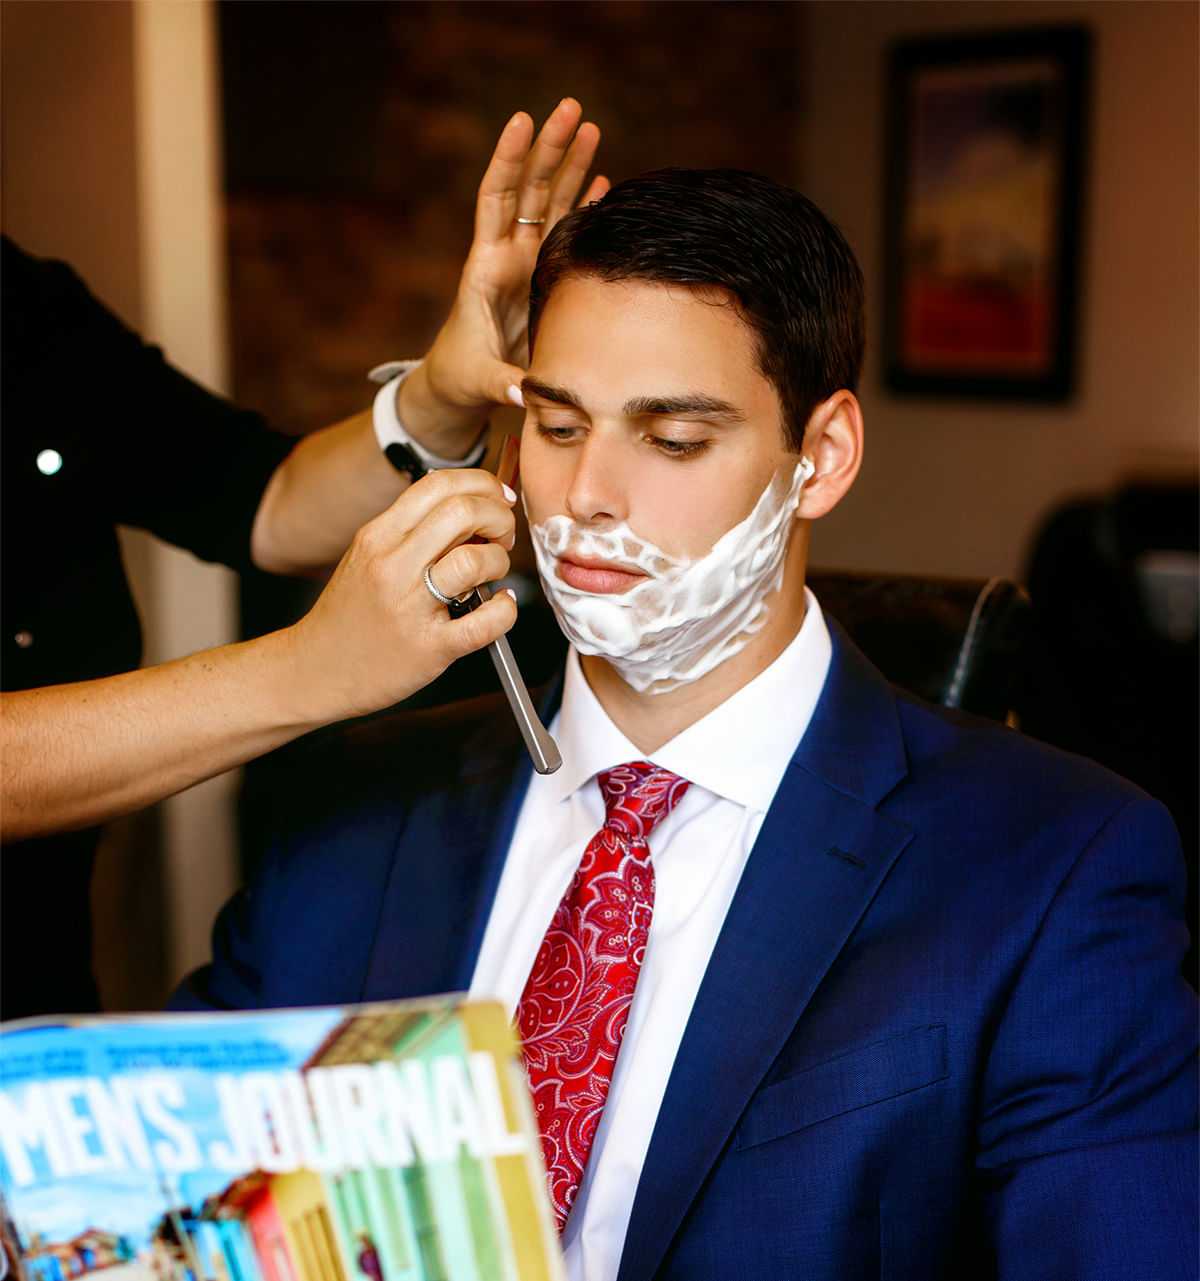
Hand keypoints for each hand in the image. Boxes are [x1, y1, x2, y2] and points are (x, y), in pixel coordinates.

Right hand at [282, 469, 518, 723]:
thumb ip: (413, 531)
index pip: (439, 484)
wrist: (315, 668)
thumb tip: (471, 509)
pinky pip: (486, 622)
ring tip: (493, 572)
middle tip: (502, 536)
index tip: (497, 499)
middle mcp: (393, 565)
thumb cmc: (349, 614)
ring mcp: (411, 607)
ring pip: (474, 561)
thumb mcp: (367, 556)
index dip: (481, 484)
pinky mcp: (430, 648)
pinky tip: (500, 606)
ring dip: (499, 561)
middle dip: (499, 517)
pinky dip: (505, 611)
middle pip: (463, 512)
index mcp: (379, 536)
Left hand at [399, 98, 609, 447]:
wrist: (460, 383)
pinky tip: (604, 182)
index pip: (497, 199)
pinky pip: (566, 233)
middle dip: (550, 148)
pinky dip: (583, 206)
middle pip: (530, 189)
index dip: (510, 160)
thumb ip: (504, 385)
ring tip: (590, 127)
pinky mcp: (542, 278)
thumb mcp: (481, 381)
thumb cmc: (465, 377)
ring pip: (551, 204)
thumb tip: (527, 394)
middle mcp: (507, 256)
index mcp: (486, 268)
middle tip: (572, 108)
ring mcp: (526, 264)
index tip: (523, 120)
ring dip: (571, 166)